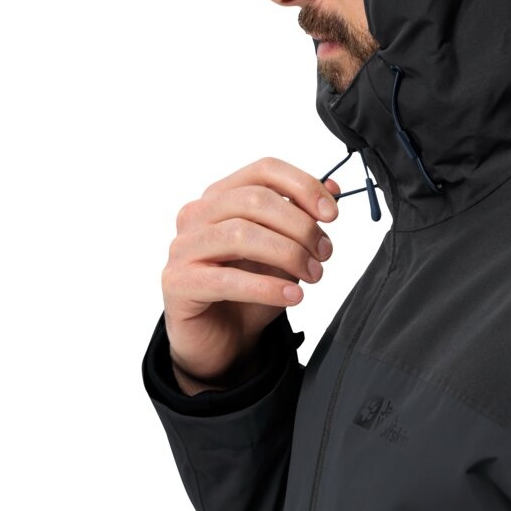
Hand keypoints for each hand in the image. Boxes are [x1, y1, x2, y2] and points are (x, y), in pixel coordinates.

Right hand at [161, 156, 340, 384]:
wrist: (223, 339)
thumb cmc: (251, 288)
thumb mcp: (285, 249)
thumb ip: (303, 217)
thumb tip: (333, 188)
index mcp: (222, 195)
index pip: (264, 170)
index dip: (303, 186)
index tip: (332, 214)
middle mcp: (197, 214)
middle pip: (255, 200)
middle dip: (300, 226)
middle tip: (324, 253)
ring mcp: (183, 247)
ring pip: (240, 234)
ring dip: (287, 253)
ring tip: (313, 274)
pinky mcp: (177, 283)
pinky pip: (226, 279)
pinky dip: (266, 287)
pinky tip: (293, 296)